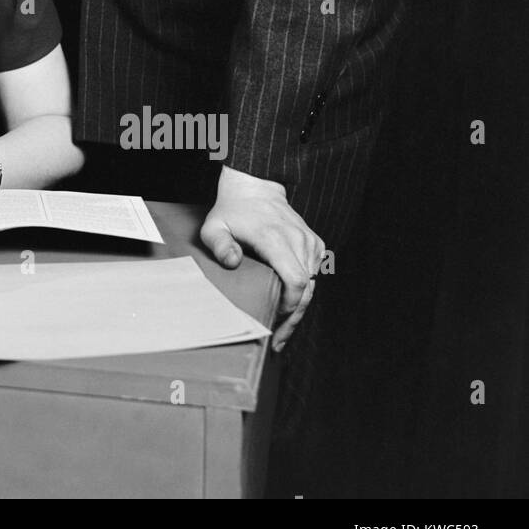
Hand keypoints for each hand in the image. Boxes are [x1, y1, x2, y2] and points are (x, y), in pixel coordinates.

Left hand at [200, 165, 325, 352]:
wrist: (255, 187)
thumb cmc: (231, 211)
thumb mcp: (214, 226)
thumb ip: (219, 245)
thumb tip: (233, 263)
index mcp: (275, 238)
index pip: (295, 280)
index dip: (289, 305)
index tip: (275, 320)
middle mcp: (298, 240)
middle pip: (306, 289)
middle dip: (293, 318)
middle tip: (278, 341)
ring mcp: (309, 242)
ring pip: (312, 285)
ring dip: (298, 307)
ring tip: (281, 328)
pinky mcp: (314, 244)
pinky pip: (314, 274)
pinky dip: (303, 291)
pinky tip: (288, 305)